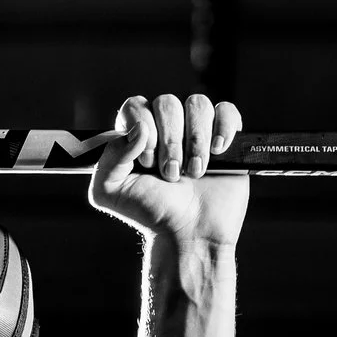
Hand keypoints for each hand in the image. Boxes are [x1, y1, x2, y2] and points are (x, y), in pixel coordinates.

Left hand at [88, 94, 247, 246]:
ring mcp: (196, 130)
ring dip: (196, 140)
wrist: (189, 233)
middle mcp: (165, 127)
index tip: (146, 161)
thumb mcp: (109, 191)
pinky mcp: (225, 138)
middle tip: (171, 174)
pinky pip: (227, 111)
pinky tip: (217, 152)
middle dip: (170, 141)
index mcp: (136, 134)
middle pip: (167, 103)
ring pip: (198, 104)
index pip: (135, 105)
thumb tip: (139, 129)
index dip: (142, 127)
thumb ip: (110, 157)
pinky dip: (223, 128)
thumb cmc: (150, 213)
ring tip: (193, 172)